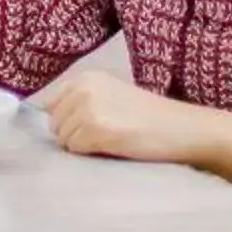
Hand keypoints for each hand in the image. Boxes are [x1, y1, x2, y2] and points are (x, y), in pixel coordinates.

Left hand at [40, 69, 210, 164]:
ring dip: (81, 146)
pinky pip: (75, 149)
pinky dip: (89, 153)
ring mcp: (88, 107)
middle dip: (72, 135)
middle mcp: (83, 88)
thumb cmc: (149, 118)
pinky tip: (111, 147)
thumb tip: (53, 123)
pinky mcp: (96, 128)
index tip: (87, 129)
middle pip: (54, 123)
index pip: (51, 104)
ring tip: (109, 142)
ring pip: (63, 139)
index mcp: (86, 77)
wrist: (180, 128)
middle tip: (103, 137)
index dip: (67, 121)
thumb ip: (83, 102)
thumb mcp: (112, 96)